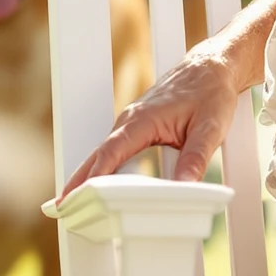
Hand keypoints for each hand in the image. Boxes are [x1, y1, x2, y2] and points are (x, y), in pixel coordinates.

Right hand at [60, 39, 244, 193]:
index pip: (113, 150)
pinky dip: (103, 167)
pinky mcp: (138, 127)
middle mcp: (131, 120)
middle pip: (99, 154)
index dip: (95, 174)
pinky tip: (100, 185)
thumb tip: (184, 187)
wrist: (213, 67)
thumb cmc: (211, 92)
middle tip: (62, 207)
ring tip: (74, 203)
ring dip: (88, 175)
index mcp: (144, 118)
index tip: (80, 194)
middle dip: (79, 180)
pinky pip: (115, 150)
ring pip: (105, 152)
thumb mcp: (210, 127)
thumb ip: (196, 157)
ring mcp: (132, 123)